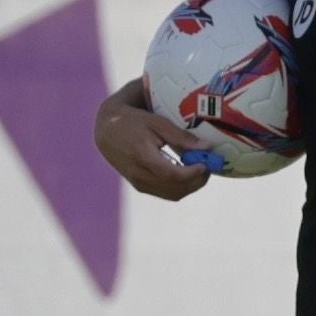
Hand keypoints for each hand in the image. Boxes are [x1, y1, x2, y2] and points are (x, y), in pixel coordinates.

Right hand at [93, 78, 211, 200]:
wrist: (107, 131)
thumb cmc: (134, 122)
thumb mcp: (157, 122)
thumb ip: (180, 136)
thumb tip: (206, 147)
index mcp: (142, 157)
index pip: (172, 174)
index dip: (193, 173)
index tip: (206, 163)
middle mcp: (139, 175)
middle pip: (175, 188)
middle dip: (197, 180)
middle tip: (209, 165)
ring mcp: (139, 183)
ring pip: (173, 194)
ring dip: (191, 186)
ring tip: (200, 169)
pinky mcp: (140, 186)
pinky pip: (166, 193)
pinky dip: (181, 187)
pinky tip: (188, 173)